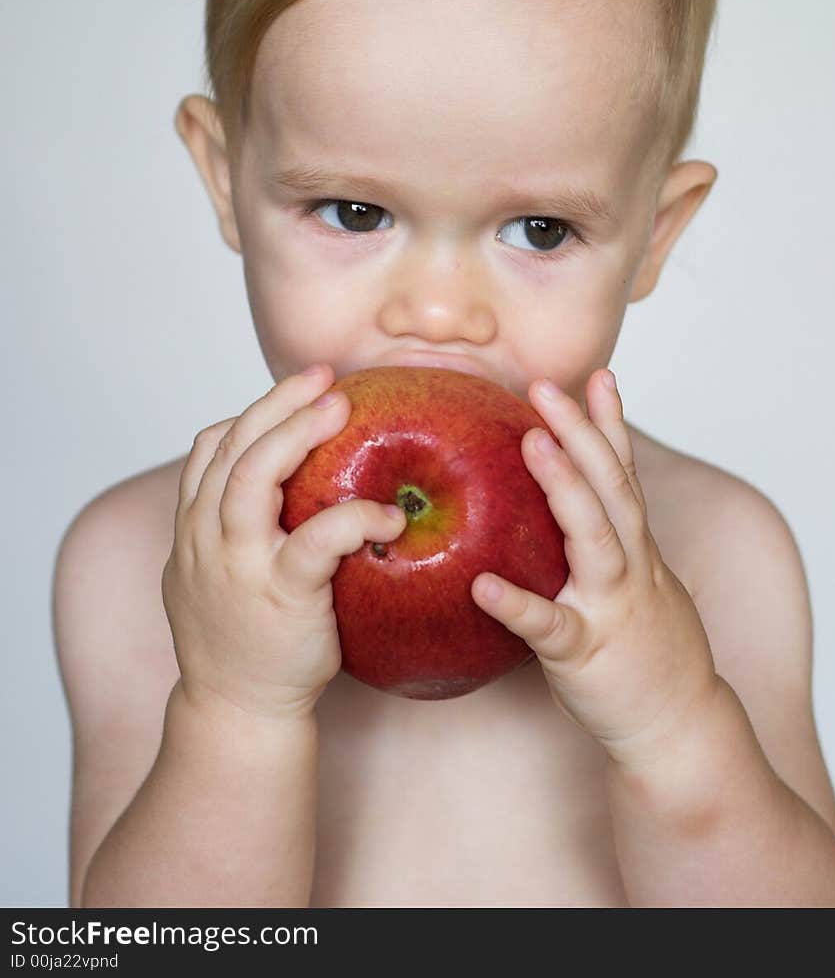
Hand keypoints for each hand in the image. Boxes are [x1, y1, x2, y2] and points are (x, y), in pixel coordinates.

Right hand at [161, 364, 406, 722]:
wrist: (236, 711)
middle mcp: (206, 539)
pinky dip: (352, 517)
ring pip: (254, 477)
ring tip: (341, 406)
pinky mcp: (280, 596)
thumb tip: (286, 482)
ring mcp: (238, 566)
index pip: (209, 449)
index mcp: (192, 529)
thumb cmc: (241, 639)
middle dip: (278, 404)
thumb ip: (236, 526)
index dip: (252, 412)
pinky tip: (388, 514)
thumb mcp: (217, 573)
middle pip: (232, 447)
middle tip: (324, 377)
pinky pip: (315, 541)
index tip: (296, 389)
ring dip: (297, 433)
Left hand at [470, 370, 718, 767]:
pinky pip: (549, 626)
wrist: (679, 729)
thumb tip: (572, 507)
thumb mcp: (639, 585)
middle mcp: (629, 567)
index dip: (611, 424)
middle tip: (546, 387)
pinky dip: (518, 604)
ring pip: (593, 538)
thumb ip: (610, 545)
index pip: (623, 474)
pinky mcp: (586, 652)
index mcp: (635, 550)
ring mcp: (611, 606)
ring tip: (532, 444)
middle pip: (610, 488)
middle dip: (582, 433)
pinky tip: (483, 586)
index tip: (599, 375)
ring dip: (565, 488)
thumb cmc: (646, 653)